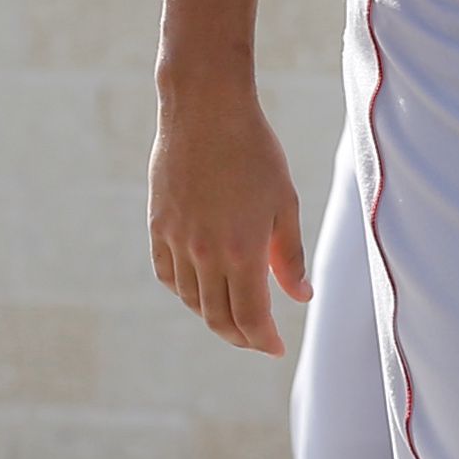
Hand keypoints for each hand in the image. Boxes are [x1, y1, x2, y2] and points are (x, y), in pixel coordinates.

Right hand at [151, 71, 307, 353]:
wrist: (205, 109)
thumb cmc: (254, 151)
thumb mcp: (284, 203)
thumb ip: (290, 256)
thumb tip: (300, 297)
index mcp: (241, 250)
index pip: (250, 318)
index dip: (263, 340)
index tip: (276, 349)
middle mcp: (203, 252)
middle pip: (218, 318)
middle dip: (241, 336)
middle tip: (258, 338)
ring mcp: (175, 240)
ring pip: (191, 300)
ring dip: (214, 316)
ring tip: (235, 314)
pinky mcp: (157, 225)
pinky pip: (168, 275)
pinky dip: (186, 291)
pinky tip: (202, 289)